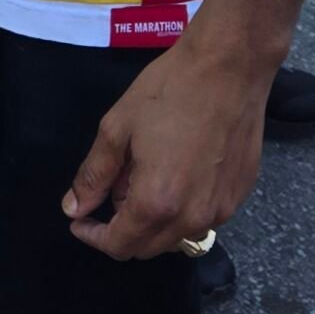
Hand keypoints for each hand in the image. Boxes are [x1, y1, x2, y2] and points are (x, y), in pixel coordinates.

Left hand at [61, 7, 276, 260]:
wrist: (231, 66)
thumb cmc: (169, 90)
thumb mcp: (117, 128)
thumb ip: (94, 175)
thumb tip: (74, 208)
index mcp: (156, 203)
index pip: (119, 246)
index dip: (93, 236)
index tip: (81, 218)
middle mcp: (192, 218)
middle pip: (147, 248)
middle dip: (122, 228)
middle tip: (113, 187)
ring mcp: (221, 209)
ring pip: (177, 236)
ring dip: (154, 220)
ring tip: (146, 176)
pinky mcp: (240, 195)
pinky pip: (203, 218)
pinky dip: (182, 208)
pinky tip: (179, 171)